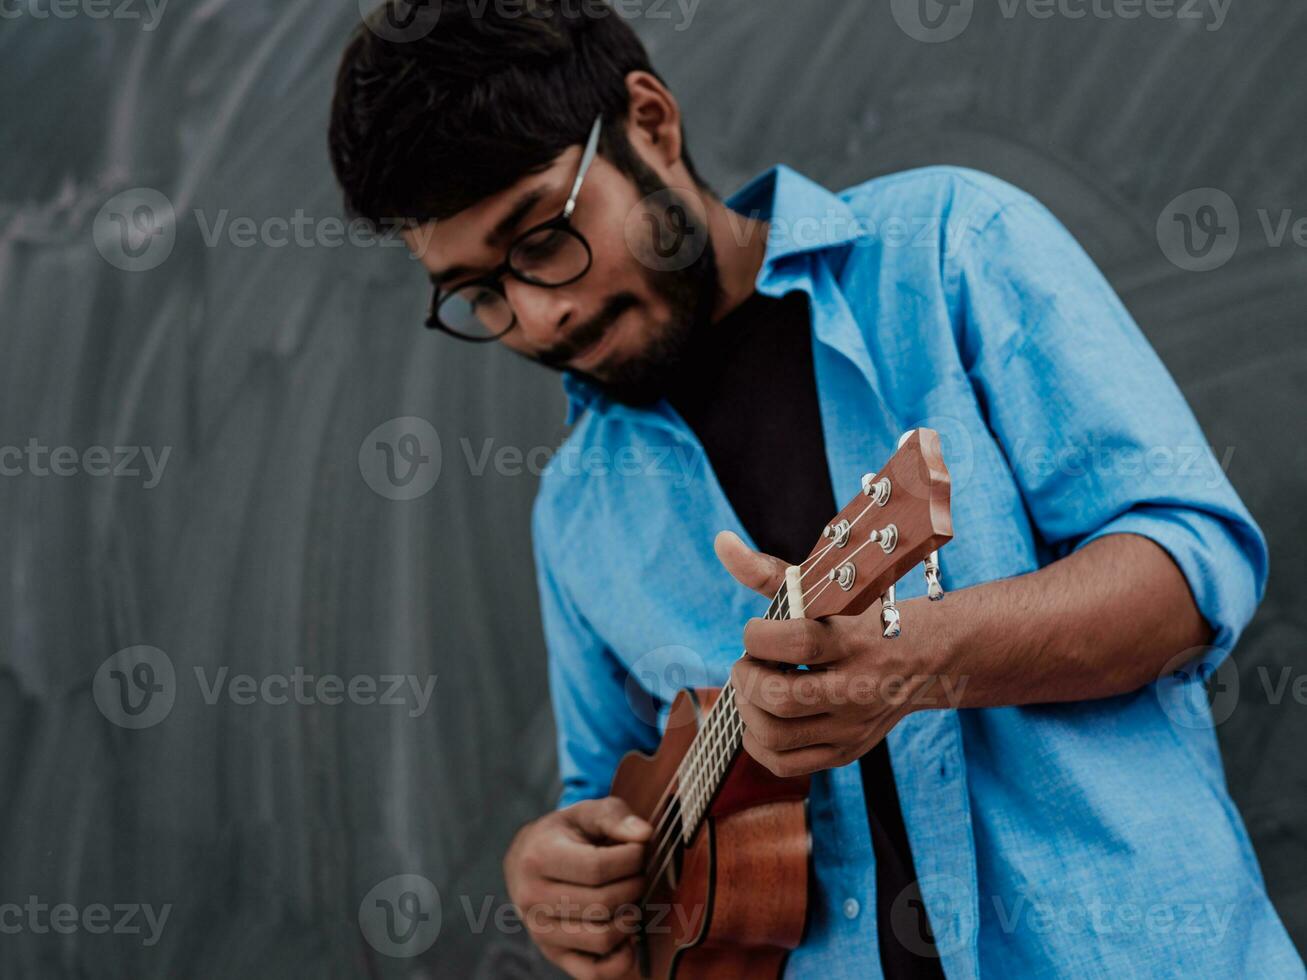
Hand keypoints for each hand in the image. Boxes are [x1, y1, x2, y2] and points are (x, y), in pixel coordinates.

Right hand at [503, 797, 651, 978]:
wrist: (527, 861)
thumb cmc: (565, 834)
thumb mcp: (587, 812)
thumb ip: (616, 816)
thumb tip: (644, 835)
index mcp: (539, 857)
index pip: (597, 868)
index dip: (631, 859)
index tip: (639, 850)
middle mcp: (533, 898)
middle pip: (602, 904)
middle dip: (634, 886)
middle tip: (638, 873)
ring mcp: (540, 932)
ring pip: (601, 939)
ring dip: (630, 919)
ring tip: (632, 898)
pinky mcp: (554, 955)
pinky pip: (594, 972)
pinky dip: (621, 959)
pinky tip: (629, 934)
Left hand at [714, 530, 954, 777]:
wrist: (929, 657)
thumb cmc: (863, 615)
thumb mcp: (826, 589)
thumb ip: (769, 571)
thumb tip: (720, 543)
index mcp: (856, 641)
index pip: (798, 644)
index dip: (759, 636)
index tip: (756, 629)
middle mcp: (859, 688)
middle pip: (781, 698)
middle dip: (746, 677)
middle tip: (747, 662)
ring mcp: (853, 726)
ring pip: (777, 736)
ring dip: (747, 710)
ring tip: (752, 687)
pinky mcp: (847, 751)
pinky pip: (786, 764)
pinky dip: (758, 743)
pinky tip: (759, 716)